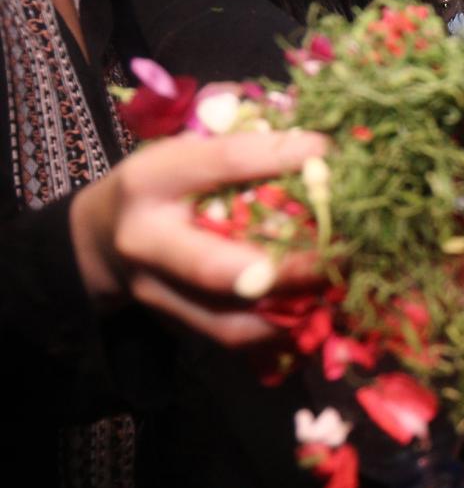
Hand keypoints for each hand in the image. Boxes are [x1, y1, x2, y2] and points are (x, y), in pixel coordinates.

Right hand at [71, 131, 330, 347]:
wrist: (99, 241)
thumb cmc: (164, 186)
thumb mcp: (185, 154)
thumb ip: (239, 153)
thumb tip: (321, 148)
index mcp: (151, 181)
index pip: (220, 163)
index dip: (277, 157)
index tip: (326, 152)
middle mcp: (147, 242)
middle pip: (214, 268)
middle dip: (285, 269)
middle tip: (340, 255)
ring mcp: (156, 292)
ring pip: (229, 318)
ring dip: (292, 308)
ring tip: (337, 284)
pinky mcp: (174, 324)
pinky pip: (235, 339)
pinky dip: (281, 330)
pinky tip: (316, 312)